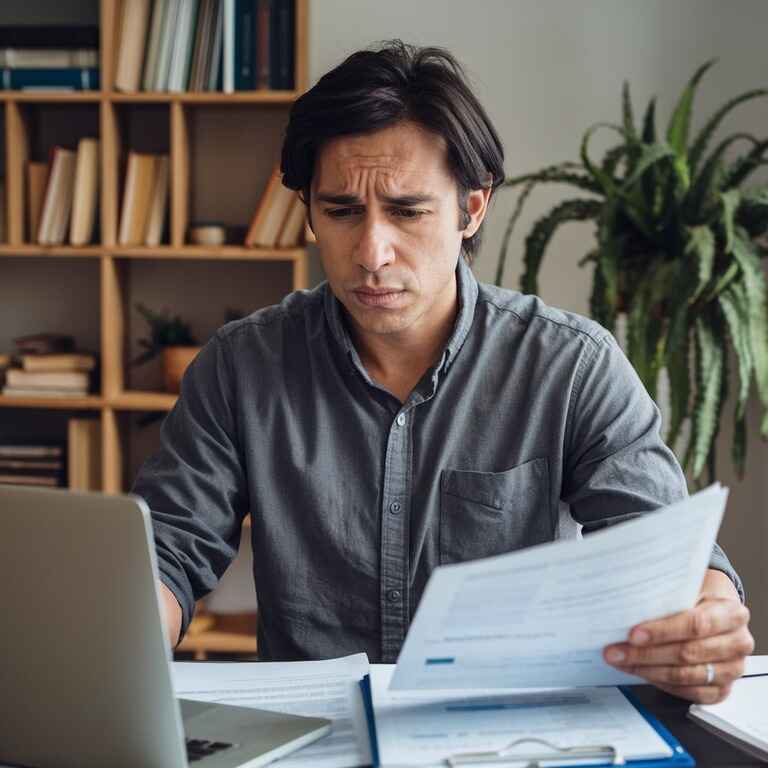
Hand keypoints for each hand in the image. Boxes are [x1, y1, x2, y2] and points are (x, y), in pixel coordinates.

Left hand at [603, 572, 752, 703]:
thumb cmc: (698, 596)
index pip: (695, 624)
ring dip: (647, 670)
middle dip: (646, 654)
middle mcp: (737, 643)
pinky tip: (640, 672)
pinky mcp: (722, 688)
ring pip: (686, 676)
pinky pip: (690, 693)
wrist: (716, 609)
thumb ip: (667, 597)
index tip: (633, 634)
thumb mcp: (687, 587)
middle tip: (616, 651)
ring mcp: (732, 669)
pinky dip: (661, 683)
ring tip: (621, 661)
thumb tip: (627, 606)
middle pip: (687, 653)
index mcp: (731, 613)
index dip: (662, 631)